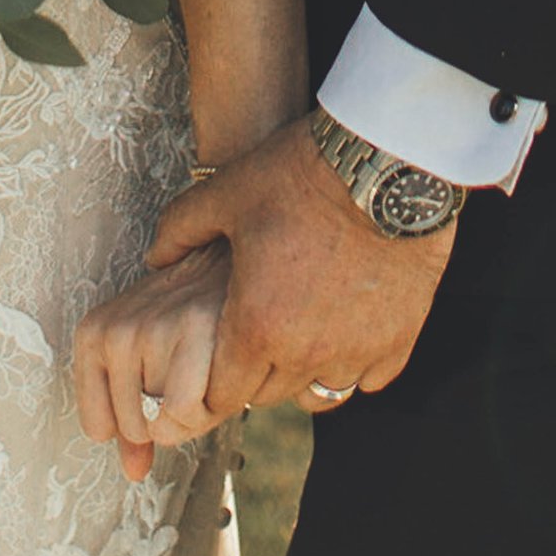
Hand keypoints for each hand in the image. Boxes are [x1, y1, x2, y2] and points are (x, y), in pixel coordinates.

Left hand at [74, 239, 233, 483]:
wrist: (238, 262)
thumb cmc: (194, 316)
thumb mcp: (149, 362)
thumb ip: (134, 417)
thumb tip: (133, 472)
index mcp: (94, 334)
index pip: (99, 427)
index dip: (137, 421)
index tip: (160, 384)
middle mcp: (114, 330)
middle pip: (136, 429)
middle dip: (172, 415)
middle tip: (193, 368)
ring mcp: (149, 329)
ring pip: (165, 425)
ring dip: (198, 410)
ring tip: (209, 362)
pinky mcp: (190, 329)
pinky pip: (188, 411)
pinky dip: (213, 405)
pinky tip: (224, 367)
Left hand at [148, 117, 454, 416]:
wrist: (386, 160)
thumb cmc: (302, 174)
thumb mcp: (227, 192)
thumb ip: (181, 230)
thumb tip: (156, 259)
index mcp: (257, 327)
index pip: (221, 395)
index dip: (212, 378)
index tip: (215, 358)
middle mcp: (307, 353)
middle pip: (268, 395)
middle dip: (254, 372)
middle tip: (255, 331)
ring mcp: (357, 351)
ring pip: (319, 392)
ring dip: (304, 370)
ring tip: (300, 330)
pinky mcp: (399, 340)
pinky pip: (370, 378)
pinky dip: (355, 361)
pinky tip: (346, 326)